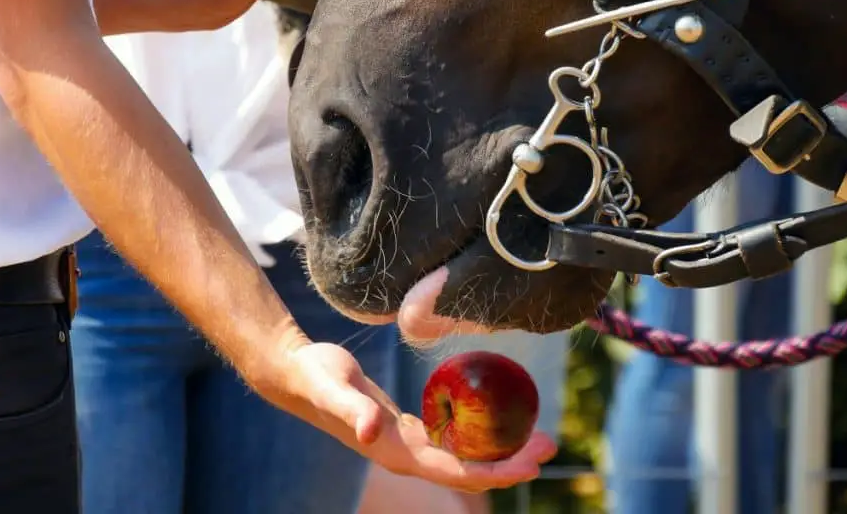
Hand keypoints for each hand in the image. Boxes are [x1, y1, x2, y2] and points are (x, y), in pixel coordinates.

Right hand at [256, 340, 558, 491]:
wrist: (296, 375)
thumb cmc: (315, 376)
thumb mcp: (333, 387)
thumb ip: (352, 410)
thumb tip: (372, 432)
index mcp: (394, 453)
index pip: (456, 471)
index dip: (495, 470)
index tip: (531, 461)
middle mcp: (405, 455)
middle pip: (467, 470)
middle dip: (510, 462)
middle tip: (550, 443)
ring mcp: (407, 445)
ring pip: (463, 457)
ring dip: (500, 451)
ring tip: (537, 435)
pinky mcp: (408, 430)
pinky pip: (452, 439)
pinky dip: (480, 435)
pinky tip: (499, 420)